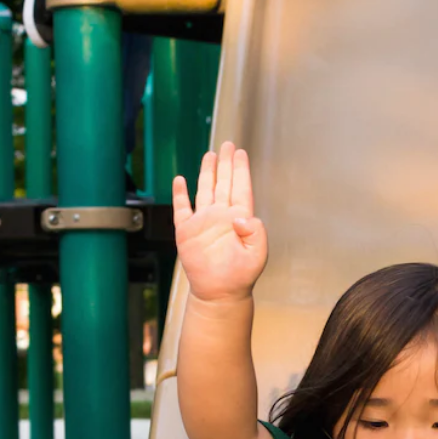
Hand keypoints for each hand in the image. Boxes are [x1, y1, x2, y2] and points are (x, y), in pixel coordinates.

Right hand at [172, 142, 267, 302]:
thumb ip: (255, 232)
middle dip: (225, 163)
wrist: (219, 293)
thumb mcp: (257, 253)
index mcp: (239, 219)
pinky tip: (180, 180)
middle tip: (227, 144)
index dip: (240, 170)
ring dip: (206, 173)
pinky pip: (182, 208)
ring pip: (204, 190)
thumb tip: (241, 216)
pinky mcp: (186, 231)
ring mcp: (203, 222)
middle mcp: (221, 216)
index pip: (240, 188)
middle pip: (223, 183)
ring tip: (210, 155)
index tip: (240, 153)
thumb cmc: (240, 276)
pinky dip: (180, 194)